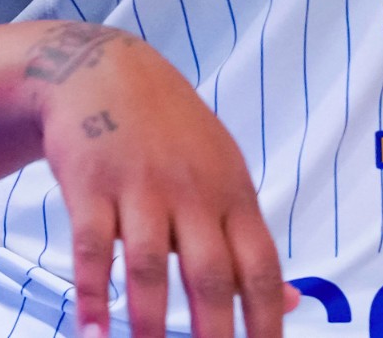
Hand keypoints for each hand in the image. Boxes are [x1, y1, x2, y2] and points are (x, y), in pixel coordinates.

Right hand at [29, 24, 295, 337]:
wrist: (104, 71)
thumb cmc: (172, 133)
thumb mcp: (224, 175)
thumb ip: (250, 242)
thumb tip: (291, 304)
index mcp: (232, 193)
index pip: (260, 266)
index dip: (267, 319)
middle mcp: (193, 191)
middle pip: (210, 274)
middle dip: (215, 334)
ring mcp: (141, 186)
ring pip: (151, 265)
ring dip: (150, 322)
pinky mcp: (92, 184)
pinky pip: (93, 246)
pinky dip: (91, 292)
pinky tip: (91, 331)